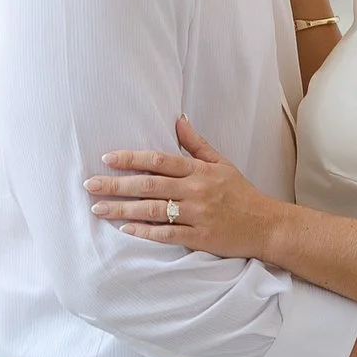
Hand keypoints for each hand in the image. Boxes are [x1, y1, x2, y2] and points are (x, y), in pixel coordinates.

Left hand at [87, 122, 274, 261]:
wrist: (267, 225)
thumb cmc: (241, 193)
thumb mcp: (222, 163)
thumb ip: (196, 144)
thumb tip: (178, 119)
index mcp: (199, 170)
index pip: (159, 160)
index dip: (131, 159)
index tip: (107, 159)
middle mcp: (196, 190)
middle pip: (149, 185)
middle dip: (116, 184)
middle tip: (89, 185)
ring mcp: (197, 214)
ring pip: (153, 210)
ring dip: (122, 209)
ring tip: (98, 208)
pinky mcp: (200, 237)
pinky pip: (167, 234)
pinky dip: (145, 232)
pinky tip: (125, 229)